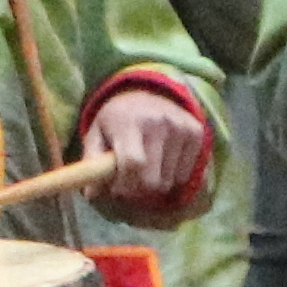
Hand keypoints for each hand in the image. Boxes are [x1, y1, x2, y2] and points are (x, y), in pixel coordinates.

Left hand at [82, 83, 216, 219]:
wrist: (148, 92)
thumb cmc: (118, 119)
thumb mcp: (97, 134)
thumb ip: (92, 163)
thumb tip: (90, 194)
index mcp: (129, 121)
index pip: (133, 163)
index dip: (125, 184)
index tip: (117, 189)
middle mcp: (159, 122)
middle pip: (153, 179)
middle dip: (139, 189)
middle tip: (131, 181)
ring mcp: (181, 127)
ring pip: (170, 181)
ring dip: (156, 183)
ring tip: (147, 167)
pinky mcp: (196, 133)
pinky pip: (185, 175)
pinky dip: (173, 176)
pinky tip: (163, 161)